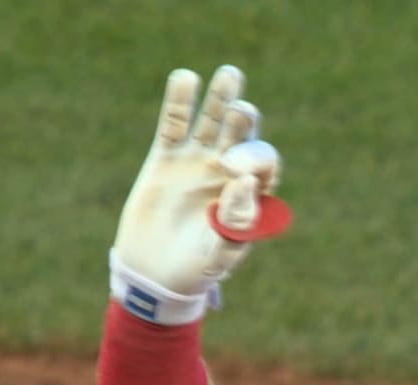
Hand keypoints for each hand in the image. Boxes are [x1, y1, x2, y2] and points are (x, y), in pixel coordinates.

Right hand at [113, 65, 287, 296]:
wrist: (155, 275)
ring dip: (221, 99)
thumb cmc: (196, 270)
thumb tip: (244, 180)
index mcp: (251, 195)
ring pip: (212, 122)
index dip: (255, 162)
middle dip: (245, 121)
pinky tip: (186, 78)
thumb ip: (236, 222)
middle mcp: (228, 172)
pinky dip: (180, 103)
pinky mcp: (166, 158)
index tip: (234, 172)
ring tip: (231, 75)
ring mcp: (197, 161)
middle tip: (242, 111)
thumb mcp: (220, 254)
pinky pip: (175, 125)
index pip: (263, 166)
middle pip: (243, 136)